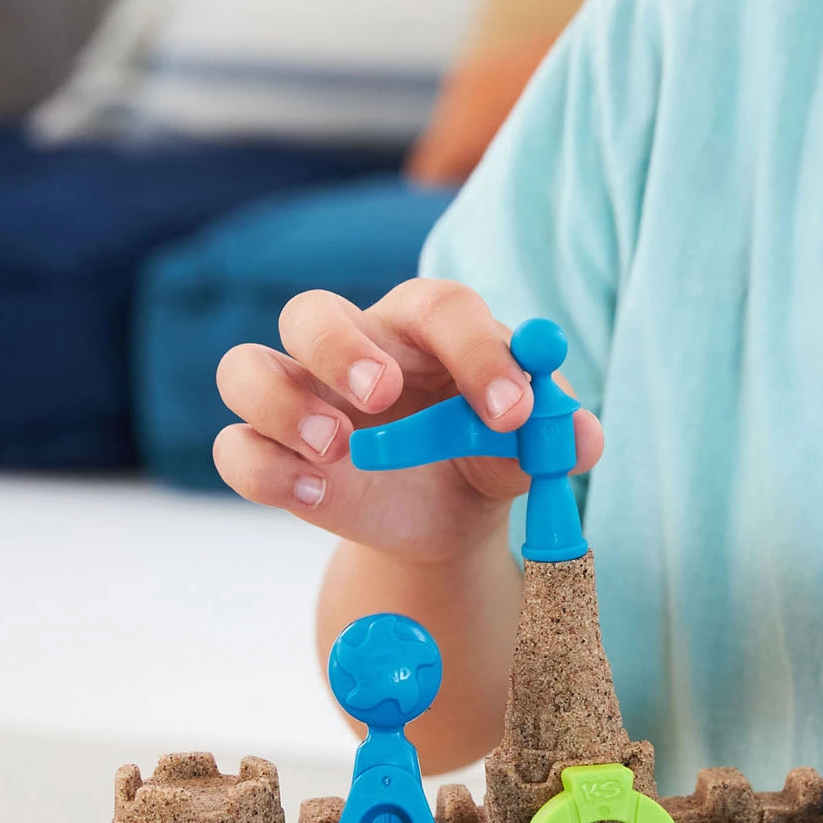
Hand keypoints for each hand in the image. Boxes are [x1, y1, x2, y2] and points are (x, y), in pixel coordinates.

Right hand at [214, 280, 603, 563]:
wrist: (449, 513)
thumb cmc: (488, 451)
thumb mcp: (531, 447)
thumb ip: (558, 435)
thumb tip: (585, 436)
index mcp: (424, 327)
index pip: (439, 309)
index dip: (476, 351)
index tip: (511, 409)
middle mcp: (351, 348)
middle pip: (312, 314)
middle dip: (340, 348)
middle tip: (382, 394)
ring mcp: (301, 399)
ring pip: (246, 369)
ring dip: (282, 402)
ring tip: (336, 445)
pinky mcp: (275, 455)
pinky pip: (237, 450)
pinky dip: (268, 470)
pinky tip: (318, 495)